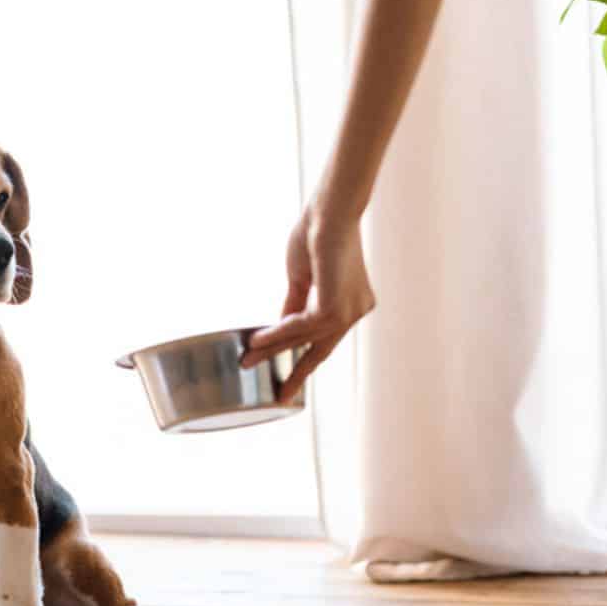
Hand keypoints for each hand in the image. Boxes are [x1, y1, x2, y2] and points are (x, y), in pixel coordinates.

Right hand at [242, 200, 375, 402]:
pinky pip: (300, 328)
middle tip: (279, 394)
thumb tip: (280, 331)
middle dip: (295, 370)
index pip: (327, 340)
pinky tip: (258, 339)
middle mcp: (357, 310)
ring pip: (306, 339)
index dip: (306, 361)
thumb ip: (294, 306)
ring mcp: (350, 310)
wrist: (329, 211)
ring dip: (275, 347)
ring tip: (249, 357)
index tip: (291, 383)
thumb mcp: (302, 278)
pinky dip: (277, 334)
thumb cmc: (317, 233)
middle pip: (320, 347)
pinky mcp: (336, 306)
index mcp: (353, 303)